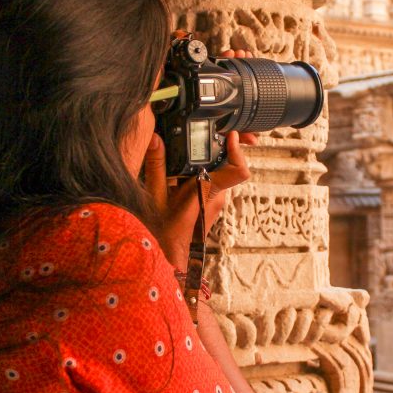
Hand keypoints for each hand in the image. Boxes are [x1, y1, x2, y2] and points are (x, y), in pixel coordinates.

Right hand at [142, 45, 257, 269]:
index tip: (231, 136)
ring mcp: (217, 201)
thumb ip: (155, 165)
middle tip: (201, 133)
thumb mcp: (153, 196)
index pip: (238, 170)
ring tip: (184, 155)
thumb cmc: (162, 233)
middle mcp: (217, 195)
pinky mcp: (212, 204)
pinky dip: (199, 173)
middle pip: (225, 163)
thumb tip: (156, 139)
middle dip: (213, 148)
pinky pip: (211, 181)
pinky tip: (181, 173)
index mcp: (206, 191)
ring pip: (216, 172)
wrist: (168, 258)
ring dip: (203, 161)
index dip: (239, 150)